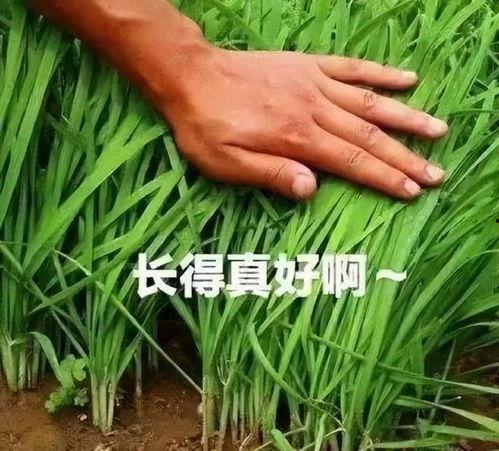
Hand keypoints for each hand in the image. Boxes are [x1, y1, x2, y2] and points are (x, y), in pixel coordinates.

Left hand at [156, 47, 447, 200]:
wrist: (191, 76)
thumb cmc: (205, 126)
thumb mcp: (227, 163)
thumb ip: (272, 174)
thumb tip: (313, 190)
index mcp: (296, 137)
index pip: (351, 162)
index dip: (384, 178)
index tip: (414, 190)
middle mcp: (313, 109)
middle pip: (368, 136)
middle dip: (405, 156)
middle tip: (437, 172)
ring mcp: (314, 83)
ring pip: (369, 102)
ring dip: (406, 117)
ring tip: (437, 129)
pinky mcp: (308, 66)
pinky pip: (351, 68)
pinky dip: (381, 74)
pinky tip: (407, 78)